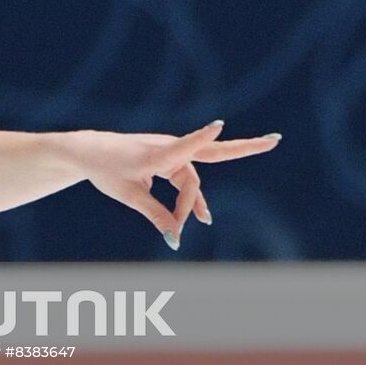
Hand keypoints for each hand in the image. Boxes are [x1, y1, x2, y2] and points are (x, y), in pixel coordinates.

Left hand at [61, 122, 279, 249]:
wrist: (89, 152)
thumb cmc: (106, 170)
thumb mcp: (129, 196)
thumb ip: (155, 215)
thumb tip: (176, 239)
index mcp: (157, 154)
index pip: (184, 146)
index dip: (201, 137)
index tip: (218, 125)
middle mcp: (168, 148)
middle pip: (212, 151)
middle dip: (245, 148)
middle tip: (276, 140)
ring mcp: (169, 152)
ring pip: (191, 180)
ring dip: (192, 202)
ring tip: (203, 221)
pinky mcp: (166, 158)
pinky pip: (185, 179)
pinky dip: (189, 197)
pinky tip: (199, 216)